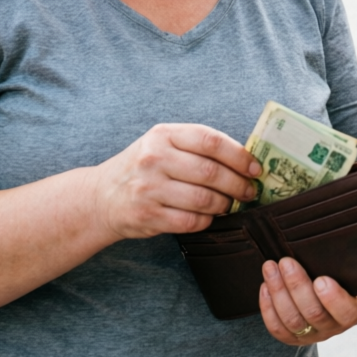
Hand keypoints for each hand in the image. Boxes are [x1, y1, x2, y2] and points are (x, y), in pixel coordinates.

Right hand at [91, 124, 260, 238]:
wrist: (101, 197)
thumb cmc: (143, 168)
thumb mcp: (162, 145)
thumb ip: (196, 146)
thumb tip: (245, 160)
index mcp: (163, 135)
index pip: (210, 141)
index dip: (239, 156)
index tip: (255, 168)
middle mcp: (154, 158)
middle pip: (210, 172)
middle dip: (238, 184)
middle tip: (249, 192)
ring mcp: (149, 188)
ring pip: (203, 199)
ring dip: (224, 205)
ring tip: (230, 205)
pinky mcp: (148, 216)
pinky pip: (190, 221)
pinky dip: (207, 221)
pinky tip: (209, 217)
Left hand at [259, 258, 356, 345]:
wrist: (323, 298)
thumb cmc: (336, 277)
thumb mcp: (345, 271)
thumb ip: (339, 263)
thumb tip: (323, 241)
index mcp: (353, 311)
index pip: (346, 311)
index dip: (333, 298)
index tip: (321, 279)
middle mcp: (333, 327)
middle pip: (313, 313)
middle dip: (297, 286)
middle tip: (286, 262)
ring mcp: (312, 335)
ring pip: (292, 320)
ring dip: (278, 292)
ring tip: (270, 267)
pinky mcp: (293, 338)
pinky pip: (277, 328)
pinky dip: (268, 307)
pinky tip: (265, 286)